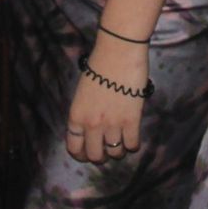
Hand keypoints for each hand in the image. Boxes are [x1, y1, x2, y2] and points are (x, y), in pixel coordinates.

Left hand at [65, 37, 146, 163]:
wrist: (118, 51)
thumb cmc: (99, 64)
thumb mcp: (83, 92)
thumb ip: (85, 111)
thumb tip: (91, 126)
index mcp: (76, 115)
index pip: (74, 147)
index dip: (81, 155)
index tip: (87, 155)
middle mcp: (91, 123)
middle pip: (95, 155)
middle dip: (101, 157)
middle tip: (107, 151)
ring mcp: (111, 123)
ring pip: (115, 153)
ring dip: (118, 152)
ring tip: (121, 144)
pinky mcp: (131, 120)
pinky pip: (132, 144)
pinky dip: (133, 146)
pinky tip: (133, 139)